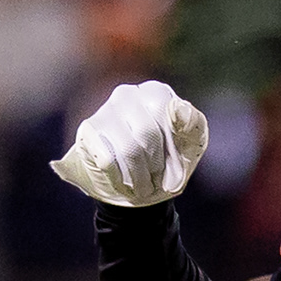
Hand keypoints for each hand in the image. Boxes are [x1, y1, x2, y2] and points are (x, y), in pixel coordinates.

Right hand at [52, 81, 207, 206]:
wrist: (137, 187)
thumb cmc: (168, 160)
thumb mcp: (191, 144)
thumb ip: (193, 124)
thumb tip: (177, 107)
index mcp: (156, 92)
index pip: (171, 116)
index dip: (175, 148)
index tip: (176, 163)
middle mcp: (127, 94)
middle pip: (148, 134)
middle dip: (156, 165)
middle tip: (157, 179)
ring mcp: (104, 111)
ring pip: (128, 150)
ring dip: (140, 177)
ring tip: (143, 184)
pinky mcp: (88, 132)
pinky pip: (108, 161)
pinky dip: (120, 180)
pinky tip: (123, 182)